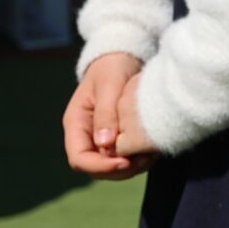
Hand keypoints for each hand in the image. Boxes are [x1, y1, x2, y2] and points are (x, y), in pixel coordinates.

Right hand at [63, 53, 151, 179]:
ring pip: (112, 166)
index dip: (100, 166)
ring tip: (151, 155)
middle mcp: (86, 135)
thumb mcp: (109, 86)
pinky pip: (124, 156)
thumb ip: (106, 113)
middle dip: (119, 170)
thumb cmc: (112, 67)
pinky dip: (138, 159)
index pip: (79, 158)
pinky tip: (152, 150)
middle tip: (145, 160)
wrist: (123, 57)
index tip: (125, 162)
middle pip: (96, 168)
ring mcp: (101, 138)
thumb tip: (105, 144)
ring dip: (131, 167)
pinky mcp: (117, 137)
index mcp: (76, 124)